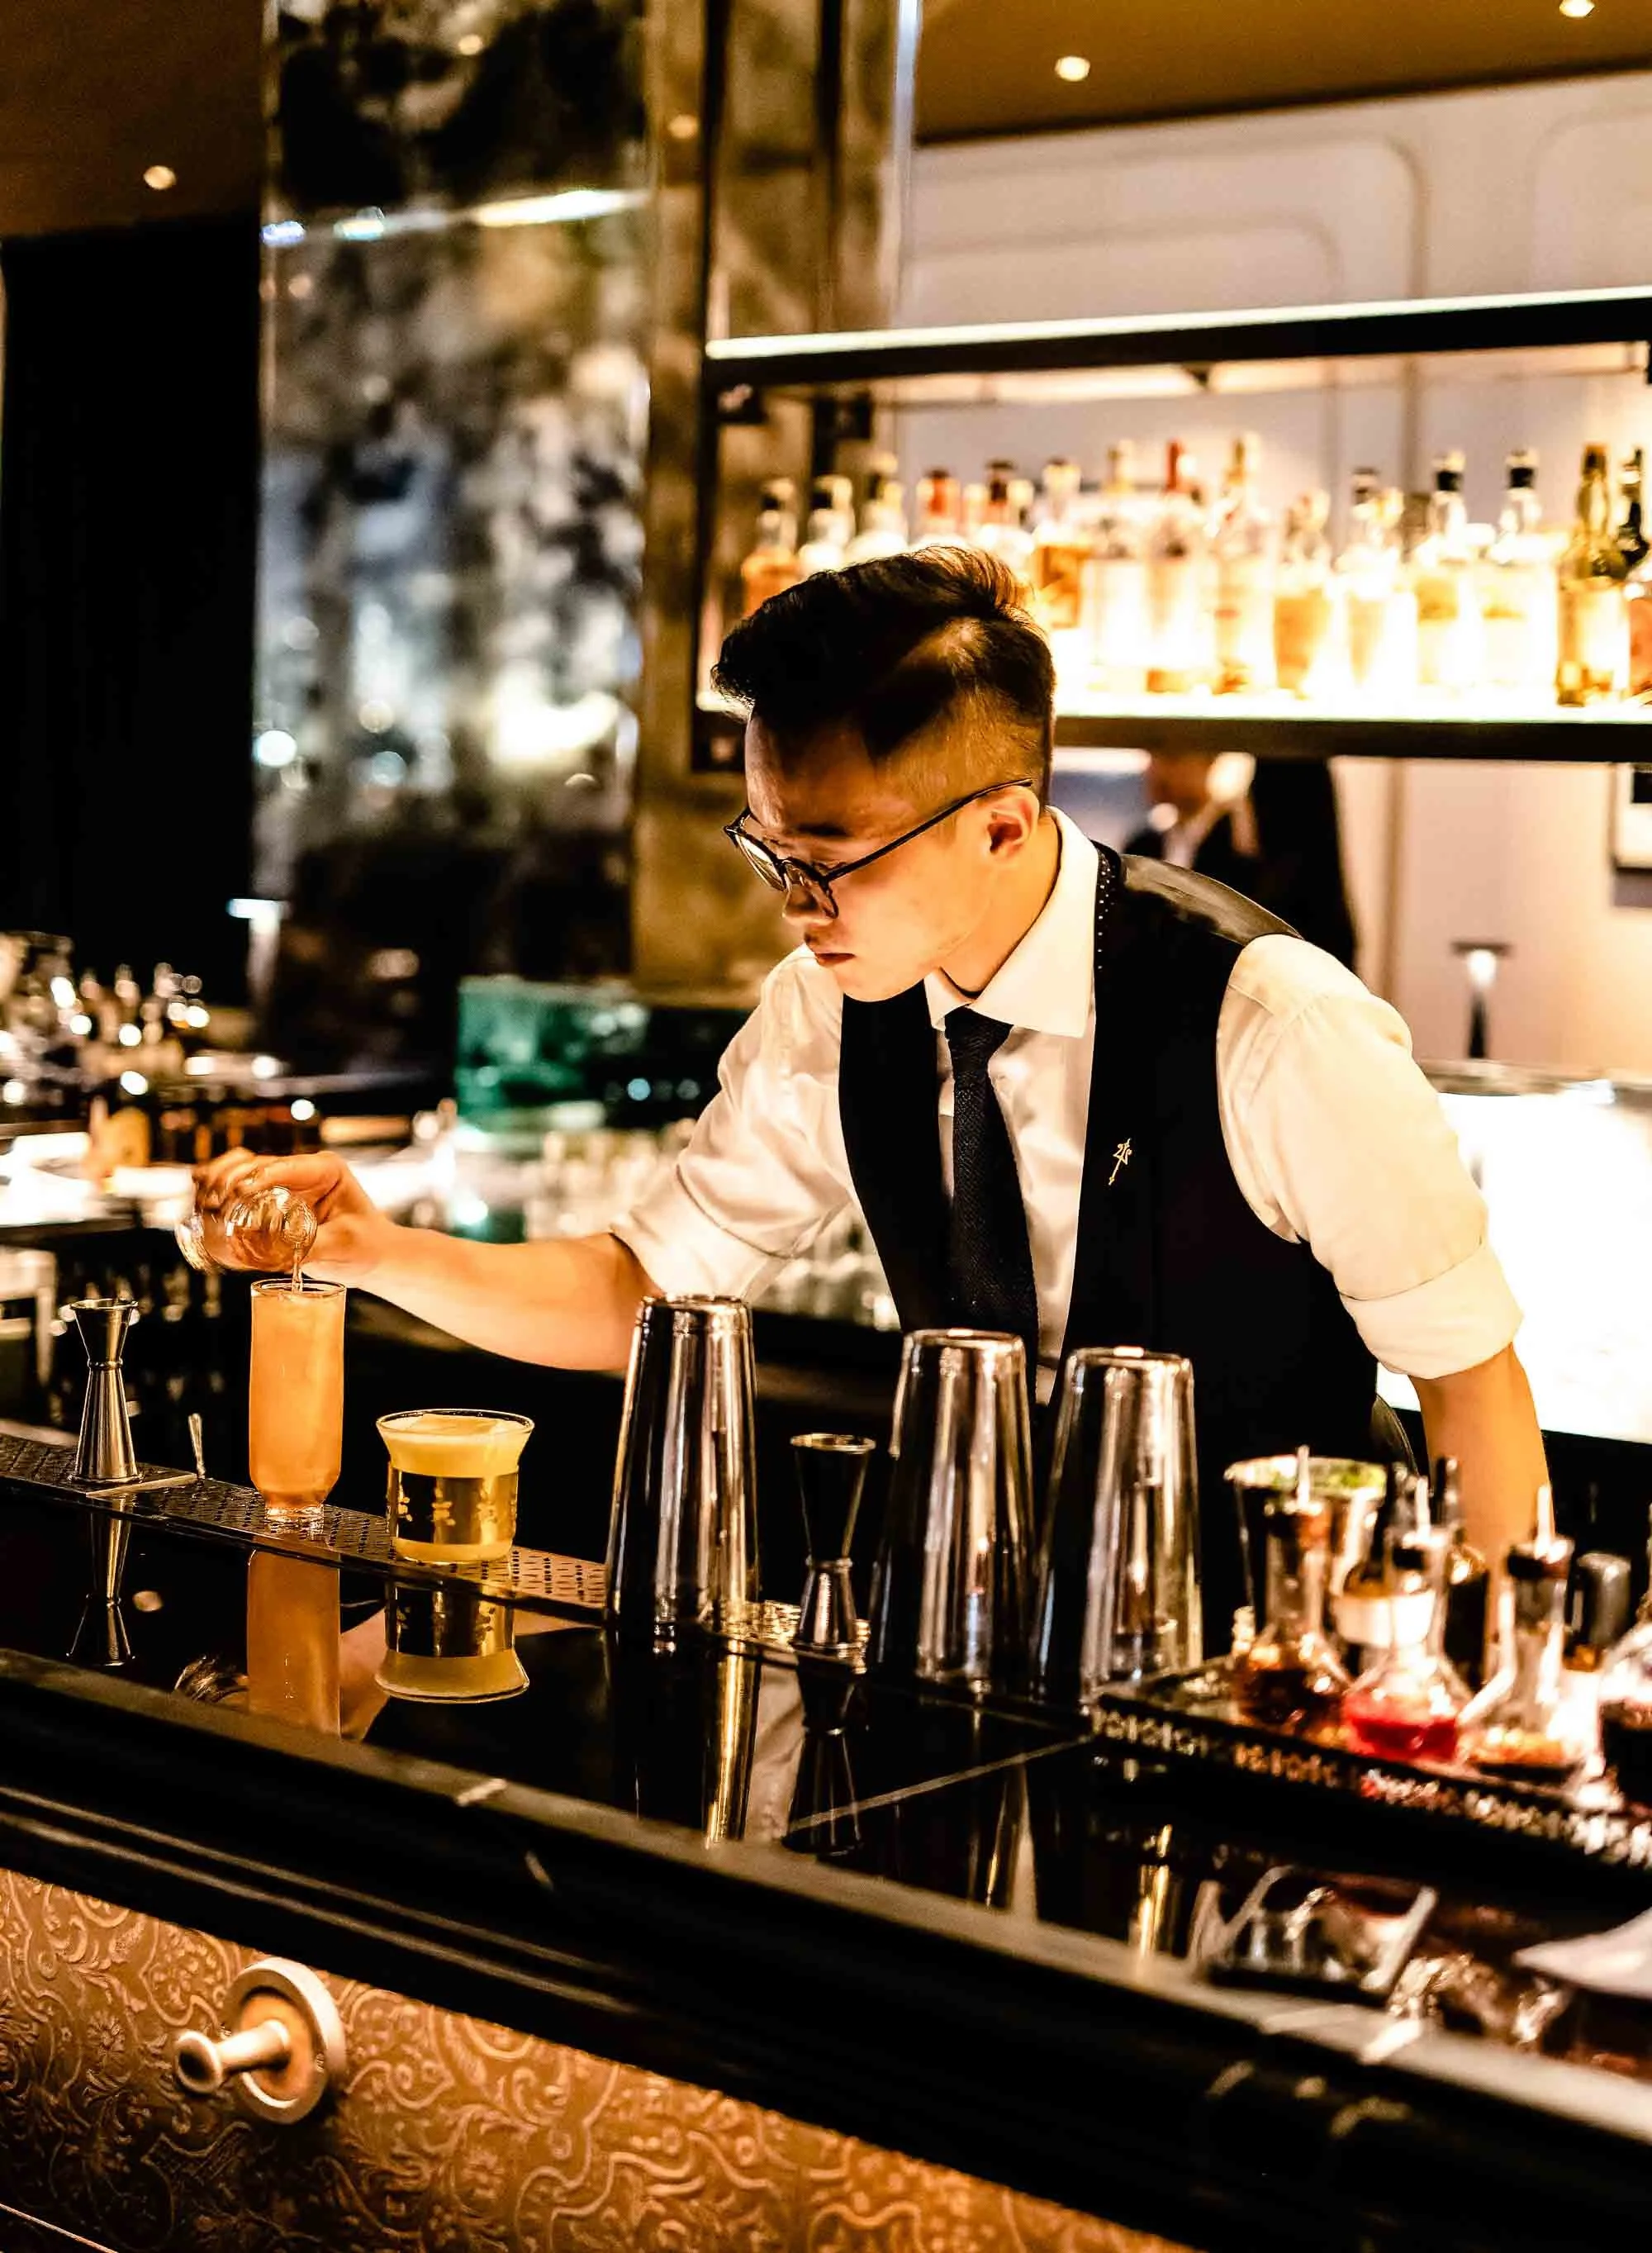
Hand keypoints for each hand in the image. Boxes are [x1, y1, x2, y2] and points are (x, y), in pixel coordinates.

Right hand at [191, 1150, 395, 1284]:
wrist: (374, 1254)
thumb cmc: (366, 1247)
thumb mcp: (343, 1247)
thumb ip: (311, 1247)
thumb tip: (274, 1255)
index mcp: (324, 1169)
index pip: (284, 1167)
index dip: (256, 1178)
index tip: (235, 1194)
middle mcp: (301, 1170)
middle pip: (254, 1163)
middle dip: (229, 1179)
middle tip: (213, 1203)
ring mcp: (284, 1182)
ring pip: (240, 1169)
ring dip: (218, 1182)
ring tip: (203, 1203)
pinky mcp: (271, 1199)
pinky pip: (238, 1188)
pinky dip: (219, 1193)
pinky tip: (203, 1205)